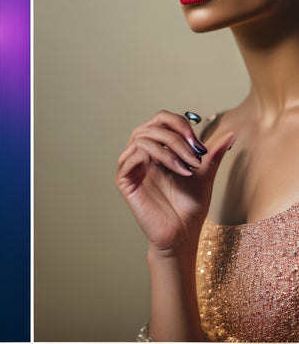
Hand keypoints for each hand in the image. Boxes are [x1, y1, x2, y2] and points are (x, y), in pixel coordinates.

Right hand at [116, 110, 233, 254]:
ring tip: (188, 166)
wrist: (182, 234)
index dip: (180, 124)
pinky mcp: (124, 179)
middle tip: (196, 153)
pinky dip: (157, 157)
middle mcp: (141, 153)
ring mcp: (131, 165)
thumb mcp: (204, 174)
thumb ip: (213, 153)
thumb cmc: (189, 207)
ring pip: (142, 137)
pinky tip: (177, 171)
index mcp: (157, 148)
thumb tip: (231, 132)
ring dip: (170, 147)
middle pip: (151, 125)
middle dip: (177, 135)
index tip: (200, 144)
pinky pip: (132, 156)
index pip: (161, 120)